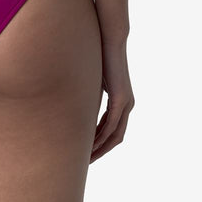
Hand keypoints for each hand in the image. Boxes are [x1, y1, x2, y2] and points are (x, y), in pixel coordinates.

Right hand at [90, 36, 133, 161]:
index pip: (112, 129)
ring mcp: (126, 103)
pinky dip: (101, 136)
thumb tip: (74, 101)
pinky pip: (111, 125)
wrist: (110, 39)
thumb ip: (89, 93)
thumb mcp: (93, 79)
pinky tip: (90, 144)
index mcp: (121, 101)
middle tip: (86, 162)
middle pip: (115, 137)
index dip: (100, 142)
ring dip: (100, 148)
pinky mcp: (121, 99)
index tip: (87, 152)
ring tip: (86, 158)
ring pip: (114, 135)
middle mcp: (127, 105)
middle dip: (101, 151)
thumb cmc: (99, 54)